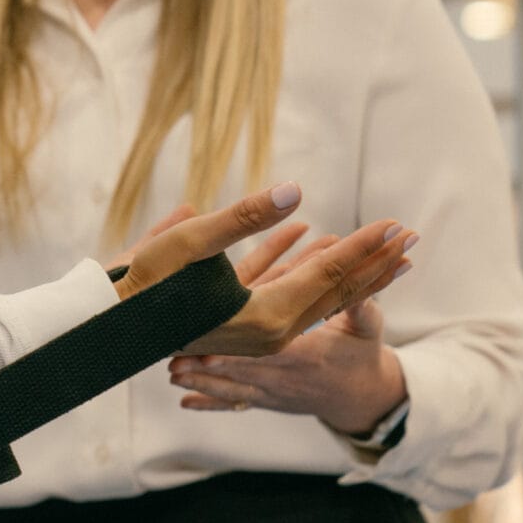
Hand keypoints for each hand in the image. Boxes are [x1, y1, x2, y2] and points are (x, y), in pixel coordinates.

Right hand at [117, 184, 414, 357]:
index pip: (329, 276)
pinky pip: (289, 291)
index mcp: (267, 317)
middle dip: (375, 264)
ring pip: (319, 297)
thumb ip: (244, 218)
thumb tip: (293, 191)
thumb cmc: (143, 284)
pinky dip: (307, 267)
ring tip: (383, 247)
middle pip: (336, 294)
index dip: (363, 247)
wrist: (110, 325)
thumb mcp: (190, 244)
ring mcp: (259, 331)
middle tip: (413, 239)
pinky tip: (312, 235)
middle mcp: (271, 330)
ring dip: (352, 270)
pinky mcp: (244, 322)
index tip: (396, 223)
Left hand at [170, 287, 407, 430]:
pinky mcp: (266, 400)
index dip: (243, 352)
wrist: (361, 397)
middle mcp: (287, 379)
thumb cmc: (362, 353)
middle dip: (210, 367)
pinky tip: (184, 402)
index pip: (270, 354)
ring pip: (232, 390)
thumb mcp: (369, 328)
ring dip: (202, 383)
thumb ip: (362, 307)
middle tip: (177, 358)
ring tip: (172, 374)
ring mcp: (274, 393)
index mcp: (308, 357)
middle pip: (242, 372)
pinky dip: (210, 404)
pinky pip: (236, 403)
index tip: (215, 346)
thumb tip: (366, 288)